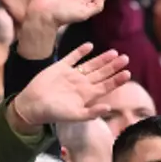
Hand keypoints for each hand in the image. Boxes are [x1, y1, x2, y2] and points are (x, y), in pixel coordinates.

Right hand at [8, 44, 130, 130]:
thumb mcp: (75, 116)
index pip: (106, 86)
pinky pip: (72, 57)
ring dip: (102, 58)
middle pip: (102, 73)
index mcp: (87, 95)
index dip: (117, 80)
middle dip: (113, 66)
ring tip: (114, 52)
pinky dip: (80, 51)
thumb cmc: (54, 113)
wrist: (32, 105)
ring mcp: (72, 74)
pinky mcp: (60, 67)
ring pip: (91, 64)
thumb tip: (109, 108)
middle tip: (126, 58)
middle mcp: (82, 84)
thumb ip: (92, 112)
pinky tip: (90, 45)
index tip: (128, 73)